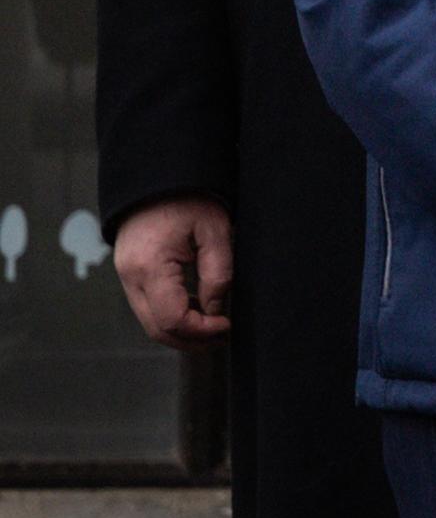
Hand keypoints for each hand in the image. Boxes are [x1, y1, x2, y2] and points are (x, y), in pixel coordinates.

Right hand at [113, 199, 232, 345]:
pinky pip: (147, 306)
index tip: (227, 326)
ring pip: (149, 322)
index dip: (202, 331)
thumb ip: (218, 273)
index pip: (172, 319)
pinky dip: (171, 316)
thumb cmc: (189, 198)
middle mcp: (130, 276)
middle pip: (157, 328)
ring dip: (181, 331)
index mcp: (150, 266)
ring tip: (215, 328)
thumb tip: (215, 310)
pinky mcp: (129, 273)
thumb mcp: (215, 231)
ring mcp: (125, 276)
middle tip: (224, 336)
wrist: (157, 178)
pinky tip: (198, 311)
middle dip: (191, 340)